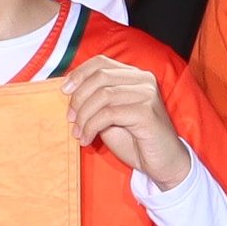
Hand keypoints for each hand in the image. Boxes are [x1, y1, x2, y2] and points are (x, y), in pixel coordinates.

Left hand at [66, 60, 194, 184]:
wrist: (163, 163)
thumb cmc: (135, 139)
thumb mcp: (109, 115)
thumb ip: (95, 100)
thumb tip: (69, 91)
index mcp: (134, 76)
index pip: (101, 62)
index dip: (78, 74)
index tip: (63, 91)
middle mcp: (143, 80)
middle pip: (100, 77)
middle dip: (78, 98)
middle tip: (70, 119)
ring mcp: (147, 94)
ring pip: (103, 95)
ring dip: (84, 116)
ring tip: (79, 132)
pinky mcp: (147, 112)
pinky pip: (109, 114)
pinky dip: (92, 127)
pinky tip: (88, 139)